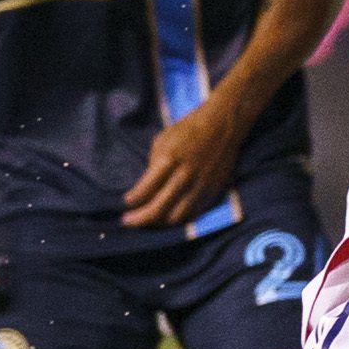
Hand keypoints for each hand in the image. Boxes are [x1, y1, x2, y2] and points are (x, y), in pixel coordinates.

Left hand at [122, 103, 250, 227]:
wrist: (223, 125)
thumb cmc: (188, 129)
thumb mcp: (162, 140)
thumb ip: (154, 165)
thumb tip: (147, 187)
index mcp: (169, 159)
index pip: (145, 190)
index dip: (132, 201)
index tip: (125, 203)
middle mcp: (185, 176)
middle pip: (159, 208)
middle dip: (140, 219)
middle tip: (128, 221)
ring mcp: (201, 185)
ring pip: (177, 216)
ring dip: (159, 223)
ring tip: (149, 222)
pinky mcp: (214, 190)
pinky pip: (194, 212)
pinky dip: (180, 218)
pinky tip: (170, 217)